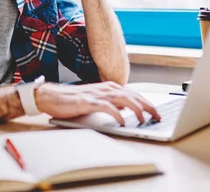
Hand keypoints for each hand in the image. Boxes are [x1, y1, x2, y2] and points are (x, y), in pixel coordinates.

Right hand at [35, 81, 160, 124]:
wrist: (52, 97)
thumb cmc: (74, 101)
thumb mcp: (97, 101)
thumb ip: (112, 104)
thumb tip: (127, 110)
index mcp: (110, 87)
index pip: (134, 94)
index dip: (147, 103)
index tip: (157, 112)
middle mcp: (106, 88)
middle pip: (132, 95)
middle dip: (147, 106)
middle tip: (157, 116)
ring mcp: (97, 94)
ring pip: (122, 99)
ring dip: (135, 109)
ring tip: (144, 119)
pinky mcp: (88, 101)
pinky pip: (106, 106)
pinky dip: (116, 113)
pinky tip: (122, 121)